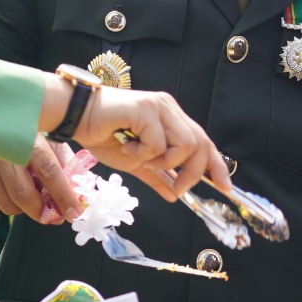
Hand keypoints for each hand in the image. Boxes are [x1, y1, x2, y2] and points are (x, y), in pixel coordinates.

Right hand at [0, 135, 76, 221]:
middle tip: (52, 217)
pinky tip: (5, 189)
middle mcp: (0, 148)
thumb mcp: (47, 139)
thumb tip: (80, 195)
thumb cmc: (21, 133)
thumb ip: (65, 164)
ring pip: (7, 205)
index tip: (74, 213)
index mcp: (26, 136)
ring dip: (22, 208)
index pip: (49, 171)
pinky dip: (2, 204)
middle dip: (42, 212)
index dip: (63, 195)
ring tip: (26, 194)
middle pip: (23, 195)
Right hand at [71, 86, 231, 202]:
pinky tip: (126, 145)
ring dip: (163, 162)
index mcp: (170, 118)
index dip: (216, 164)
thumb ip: (157, 176)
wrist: (76, 117)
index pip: (203, 141)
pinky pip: (158, 144)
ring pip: (184, 145)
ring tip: (140, 158)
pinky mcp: (146, 109)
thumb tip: (174, 195)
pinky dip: (143, 154)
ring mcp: (158, 107)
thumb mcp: (135, 164)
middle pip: (200, 145)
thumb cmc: (102, 135)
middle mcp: (169, 108)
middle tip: (177, 188)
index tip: (225, 187)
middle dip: (193, 173)